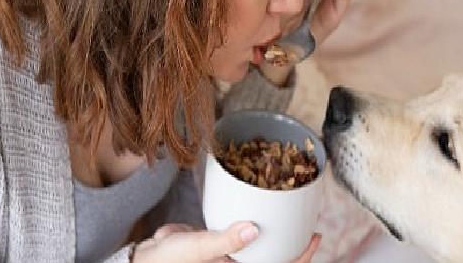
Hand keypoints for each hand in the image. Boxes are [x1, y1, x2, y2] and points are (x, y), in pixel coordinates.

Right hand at [131, 222, 321, 262]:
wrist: (147, 257)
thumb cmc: (169, 261)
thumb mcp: (198, 249)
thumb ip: (226, 242)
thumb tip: (254, 230)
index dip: (300, 257)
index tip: (314, 237)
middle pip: (275, 256)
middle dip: (293, 241)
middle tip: (308, 219)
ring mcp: (232, 255)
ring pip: (262, 244)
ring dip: (276, 231)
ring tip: (290, 209)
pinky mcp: (223, 242)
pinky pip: (244, 232)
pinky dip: (254, 222)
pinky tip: (259, 205)